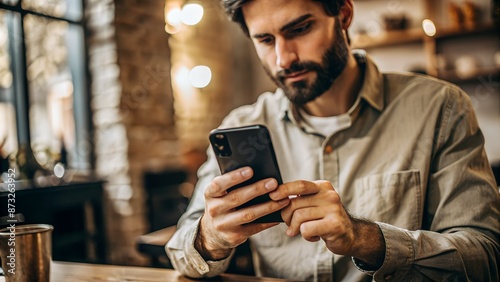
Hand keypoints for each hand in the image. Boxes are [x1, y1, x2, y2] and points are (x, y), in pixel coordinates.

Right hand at [196, 167, 289, 259]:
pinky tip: (279, 214)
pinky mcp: (234, 236)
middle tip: (273, 183)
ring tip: (282, 199)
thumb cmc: (221, 205)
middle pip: (237, 198)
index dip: (234, 177)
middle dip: (257, 190)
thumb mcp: (219, 194)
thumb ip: (231, 184)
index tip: (250, 170)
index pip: (219, 184)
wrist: (212, 233)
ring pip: (248, 214)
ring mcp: (224, 225)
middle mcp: (214, 210)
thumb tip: (257, 172)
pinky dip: (268, 221)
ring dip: (268, 206)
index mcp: (210, 195)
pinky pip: (255, 228)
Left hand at [269, 180, 384, 267]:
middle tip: (288, 225)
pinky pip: (306, 229)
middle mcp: (329, 195)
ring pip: (299, 217)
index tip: (271, 196)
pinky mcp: (334, 224)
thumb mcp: (315, 204)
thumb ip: (300, 200)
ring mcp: (333, 209)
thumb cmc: (326, 220)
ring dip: (294, 228)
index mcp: (322, 187)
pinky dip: (305, 236)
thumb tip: (274, 199)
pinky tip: (313, 236)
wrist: (350, 236)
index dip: (283, 190)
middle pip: (295, 203)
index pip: (299, 185)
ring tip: (299, 231)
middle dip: (286, 216)